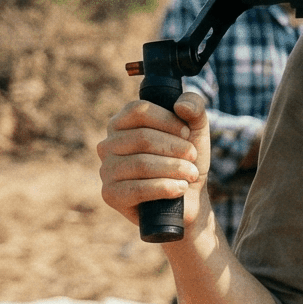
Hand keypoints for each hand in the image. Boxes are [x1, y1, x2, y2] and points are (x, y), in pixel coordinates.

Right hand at [97, 91, 211, 237]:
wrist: (189, 198)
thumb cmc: (186, 159)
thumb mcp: (196, 129)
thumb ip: (194, 107)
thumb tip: (180, 105)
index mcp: (122, 123)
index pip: (138, 110)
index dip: (168, 120)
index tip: (187, 133)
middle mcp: (108, 144)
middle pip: (142, 138)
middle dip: (176, 148)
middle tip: (193, 157)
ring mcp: (106, 170)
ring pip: (141, 164)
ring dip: (174, 169)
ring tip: (191, 174)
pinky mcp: (110, 195)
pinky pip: (137, 189)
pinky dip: (165, 188)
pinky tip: (180, 188)